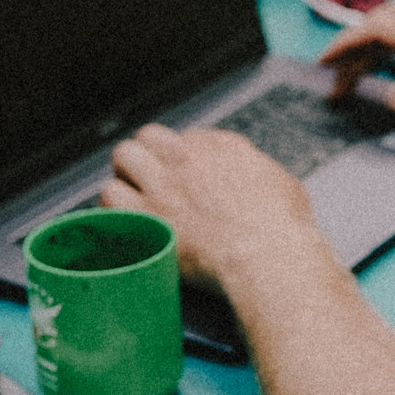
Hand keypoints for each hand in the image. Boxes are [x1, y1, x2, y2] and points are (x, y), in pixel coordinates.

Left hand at [102, 124, 324, 285]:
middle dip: (147, 157)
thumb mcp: (282, 185)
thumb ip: (258, 175)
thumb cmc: (284, 230)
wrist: (267, 258)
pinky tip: (125, 221)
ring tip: (133, 199)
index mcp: (222, 147)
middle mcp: (187, 158)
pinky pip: (110, 196)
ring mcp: (163, 184)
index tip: (185, 179)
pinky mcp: (147, 216)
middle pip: (148, 137)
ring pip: (123, 156)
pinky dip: (114, 207)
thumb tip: (252, 179)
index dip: (182, 159)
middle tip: (150, 182)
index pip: (187, 138)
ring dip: (127, 176)